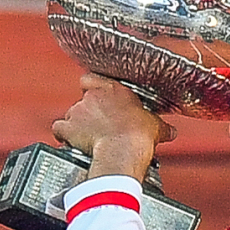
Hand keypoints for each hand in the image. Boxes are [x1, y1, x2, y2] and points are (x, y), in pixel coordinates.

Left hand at [52, 74, 176, 180]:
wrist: (123, 150)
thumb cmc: (138, 135)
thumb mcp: (155, 126)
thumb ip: (160, 125)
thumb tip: (170, 131)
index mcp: (113, 89)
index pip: (92, 79)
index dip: (92, 88)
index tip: (98, 98)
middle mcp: (92, 96)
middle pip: (82, 100)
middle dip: (88, 112)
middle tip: (98, 125)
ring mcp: (77, 110)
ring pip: (71, 114)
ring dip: (76, 125)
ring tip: (87, 138)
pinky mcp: (68, 126)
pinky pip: (59, 129)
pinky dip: (62, 135)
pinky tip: (69, 142)